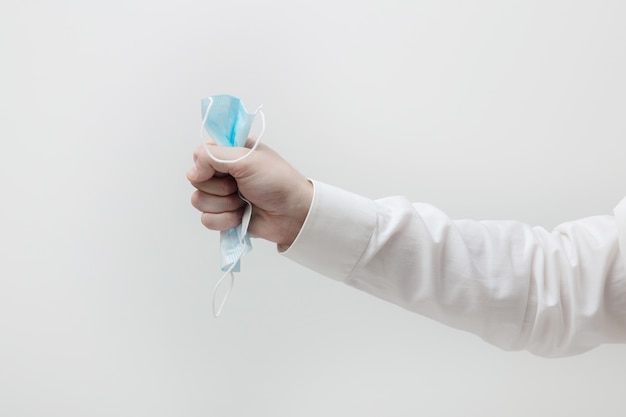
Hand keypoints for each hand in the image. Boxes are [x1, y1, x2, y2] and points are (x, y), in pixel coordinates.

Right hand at [187, 141, 312, 248]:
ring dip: (224, 204)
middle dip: (219, 188)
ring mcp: (224, 195)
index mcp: (230, 153)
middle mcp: (224, 173)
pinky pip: (207, 220)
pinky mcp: (225, 216)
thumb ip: (213, 156)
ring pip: (199, 201)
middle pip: (196, 181)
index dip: (207, 166)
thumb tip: (193, 172)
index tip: (225, 170)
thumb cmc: (277, 182)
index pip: (200, 155)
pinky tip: (241, 216)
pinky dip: (225, 220)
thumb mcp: (246, 159)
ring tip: (244, 202)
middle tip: (240, 187)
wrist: (293, 214)